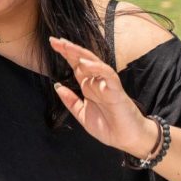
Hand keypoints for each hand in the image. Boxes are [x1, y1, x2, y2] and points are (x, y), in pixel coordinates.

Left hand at [49, 36, 158, 159]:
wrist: (127, 140)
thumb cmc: (108, 127)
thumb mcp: (82, 115)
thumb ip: (70, 101)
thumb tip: (57, 86)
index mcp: (89, 86)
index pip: (76, 65)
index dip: (65, 54)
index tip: (53, 44)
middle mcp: (97, 82)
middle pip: (82, 60)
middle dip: (69, 49)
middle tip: (54, 40)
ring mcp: (107, 84)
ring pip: (94, 62)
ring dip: (79, 53)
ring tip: (65, 46)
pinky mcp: (116, 90)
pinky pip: (107, 74)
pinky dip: (96, 67)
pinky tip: (84, 64)